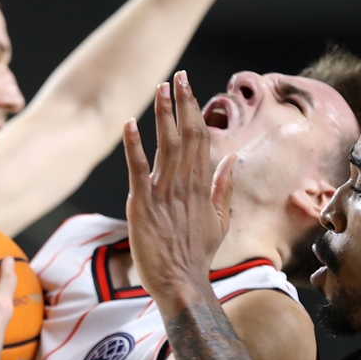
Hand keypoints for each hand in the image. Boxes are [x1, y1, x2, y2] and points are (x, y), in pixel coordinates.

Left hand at [123, 70, 234, 309]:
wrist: (181, 284)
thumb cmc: (196, 255)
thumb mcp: (219, 220)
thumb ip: (223, 187)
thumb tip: (231, 157)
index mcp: (200, 186)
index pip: (199, 138)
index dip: (192, 110)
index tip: (188, 87)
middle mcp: (184, 185)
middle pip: (185, 136)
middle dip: (181, 104)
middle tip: (178, 76)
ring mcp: (163, 194)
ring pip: (165, 147)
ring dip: (162, 116)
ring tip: (161, 88)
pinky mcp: (142, 206)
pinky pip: (138, 170)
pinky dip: (133, 146)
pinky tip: (129, 124)